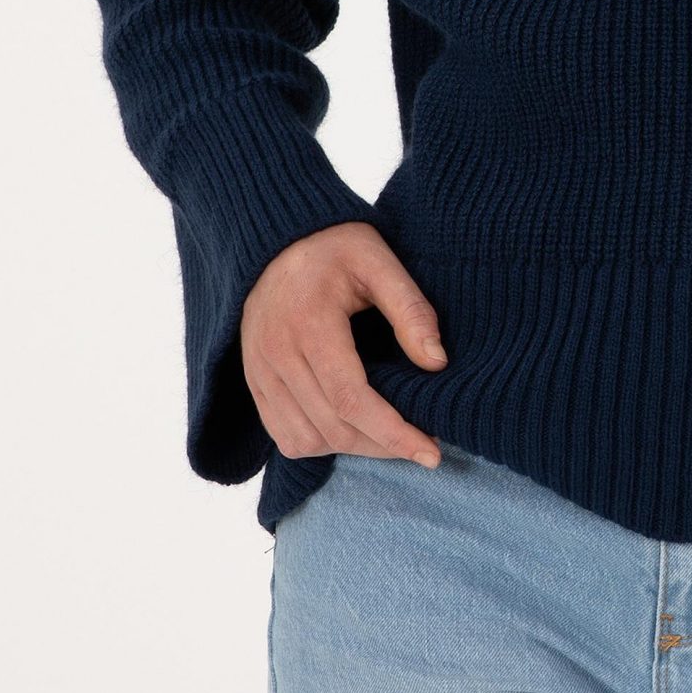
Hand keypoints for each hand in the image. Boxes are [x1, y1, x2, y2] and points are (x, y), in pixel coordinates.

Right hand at [239, 220, 448, 464]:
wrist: (273, 238)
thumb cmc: (333, 245)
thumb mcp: (379, 260)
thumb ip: (410, 309)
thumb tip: (437, 362)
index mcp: (310, 323)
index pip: (351, 399)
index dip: (394, 434)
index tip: (432, 453)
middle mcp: (277, 354)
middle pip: (333, 427)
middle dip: (383, 445)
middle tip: (422, 442)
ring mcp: (260, 371)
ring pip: (306, 440)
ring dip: (353, 447)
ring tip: (388, 433)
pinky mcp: (253, 381)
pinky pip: (283, 436)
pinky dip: (320, 443)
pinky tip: (350, 426)